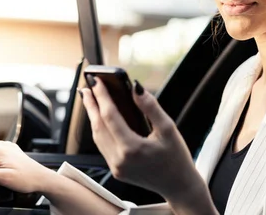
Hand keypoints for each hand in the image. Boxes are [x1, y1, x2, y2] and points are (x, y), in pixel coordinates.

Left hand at [80, 79, 205, 203]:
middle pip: (98, 126)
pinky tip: (101, 119)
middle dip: (91, 105)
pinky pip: (103, 146)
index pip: (110, 116)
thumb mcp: (168, 128)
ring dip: (93, 117)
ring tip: (91, 99)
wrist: (178, 185)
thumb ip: (150, 107)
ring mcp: (116, 167)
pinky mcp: (116, 171)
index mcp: (132, 148)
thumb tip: (135, 87)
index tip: (97, 81)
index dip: (102, 96)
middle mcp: (120, 160)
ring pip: (98, 137)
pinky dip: (100, 130)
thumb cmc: (176, 157)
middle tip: (87, 86)